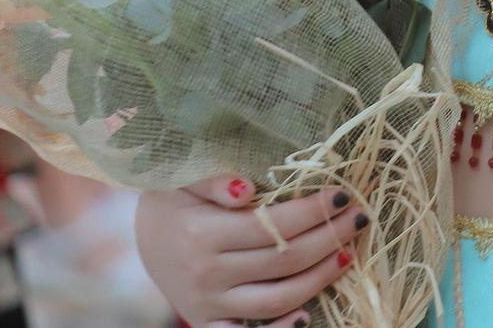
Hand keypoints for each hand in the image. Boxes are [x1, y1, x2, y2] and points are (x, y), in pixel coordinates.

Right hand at [135, 177, 365, 327]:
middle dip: (328, 238)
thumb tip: (248, 188)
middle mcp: (207, 273)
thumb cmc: (171, 198)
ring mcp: (208, 304)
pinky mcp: (207, 321)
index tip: (341, 195)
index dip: (312, 211)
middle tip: (358, 218)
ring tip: (347, 253)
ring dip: (319, 278)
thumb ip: (215, 180)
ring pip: (276, 300)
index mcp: (202, 234)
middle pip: (283, 261)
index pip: (272, 225)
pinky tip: (308, 313)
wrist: (135, 235)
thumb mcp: (185, 179)